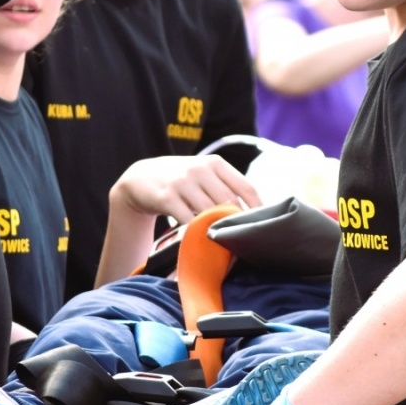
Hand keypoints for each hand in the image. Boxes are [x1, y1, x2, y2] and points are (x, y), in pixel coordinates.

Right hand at [110, 155, 261, 223]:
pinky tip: (200, 237)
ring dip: (217, 228)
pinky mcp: (167, 197)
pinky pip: (188, 220)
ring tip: (223, 241)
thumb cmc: (181, 179)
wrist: (141, 178)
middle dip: (236, 222)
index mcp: (215, 163)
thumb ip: (226, 186)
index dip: (258, 208)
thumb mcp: (203, 173)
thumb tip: (255, 210)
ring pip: (210, 212)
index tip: (263, 223)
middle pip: (230, 202)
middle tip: (241, 238)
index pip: (246, 187)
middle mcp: (200, 169)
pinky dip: (197, 231)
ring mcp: (183, 182)